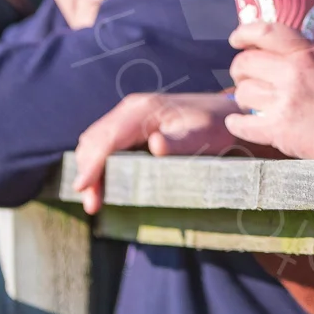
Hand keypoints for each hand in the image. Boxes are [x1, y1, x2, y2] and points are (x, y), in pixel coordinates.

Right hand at [74, 91, 242, 213]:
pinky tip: (104, 182)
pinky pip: (106, 142)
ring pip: (96, 141)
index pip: (108, 138)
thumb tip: (155, 145)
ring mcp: (131, 115)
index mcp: (144, 110)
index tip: (83, 190)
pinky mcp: (133, 125)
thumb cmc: (217, 129)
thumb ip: (179, 143)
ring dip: (90, 168)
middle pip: (95, 140)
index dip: (92, 164)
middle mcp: (132, 108)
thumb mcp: (203, 138)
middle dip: (88, 171)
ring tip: (96, 199)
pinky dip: (99, 162)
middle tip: (93, 205)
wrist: (230, 116)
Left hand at [223, 22, 313, 159]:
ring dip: (243, 96)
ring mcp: (283, 103)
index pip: (265, 32)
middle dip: (240, 68)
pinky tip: (237, 121)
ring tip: (251, 99)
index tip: (237, 38)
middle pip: (245, 63)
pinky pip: (241, 123)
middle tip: (245, 74)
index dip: (244, 32)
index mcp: (309, 55)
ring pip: (242, 93)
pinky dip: (236, 122)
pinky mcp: (277, 131)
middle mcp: (292, 75)